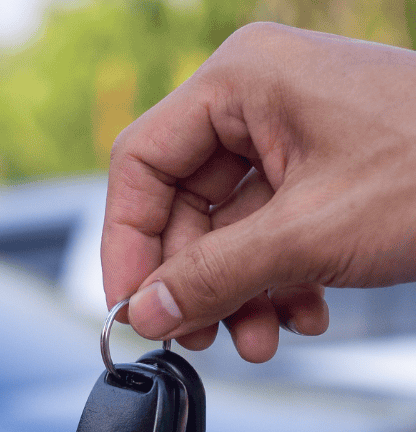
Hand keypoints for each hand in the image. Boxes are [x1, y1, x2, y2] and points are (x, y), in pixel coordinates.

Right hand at [101, 23, 415, 361]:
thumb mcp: (308, 234)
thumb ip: (213, 277)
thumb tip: (146, 313)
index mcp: (241, 82)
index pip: (140, 166)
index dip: (127, 243)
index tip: (132, 305)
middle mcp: (256, 103)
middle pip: (181, 209)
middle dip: (195, 284)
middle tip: (198, 336)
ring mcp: (288, 140)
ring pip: (223, 234)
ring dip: (236, 296)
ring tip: (259, 338)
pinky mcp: (315, 176)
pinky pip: (264, 239)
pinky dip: (273, 285)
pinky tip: (299, 315)